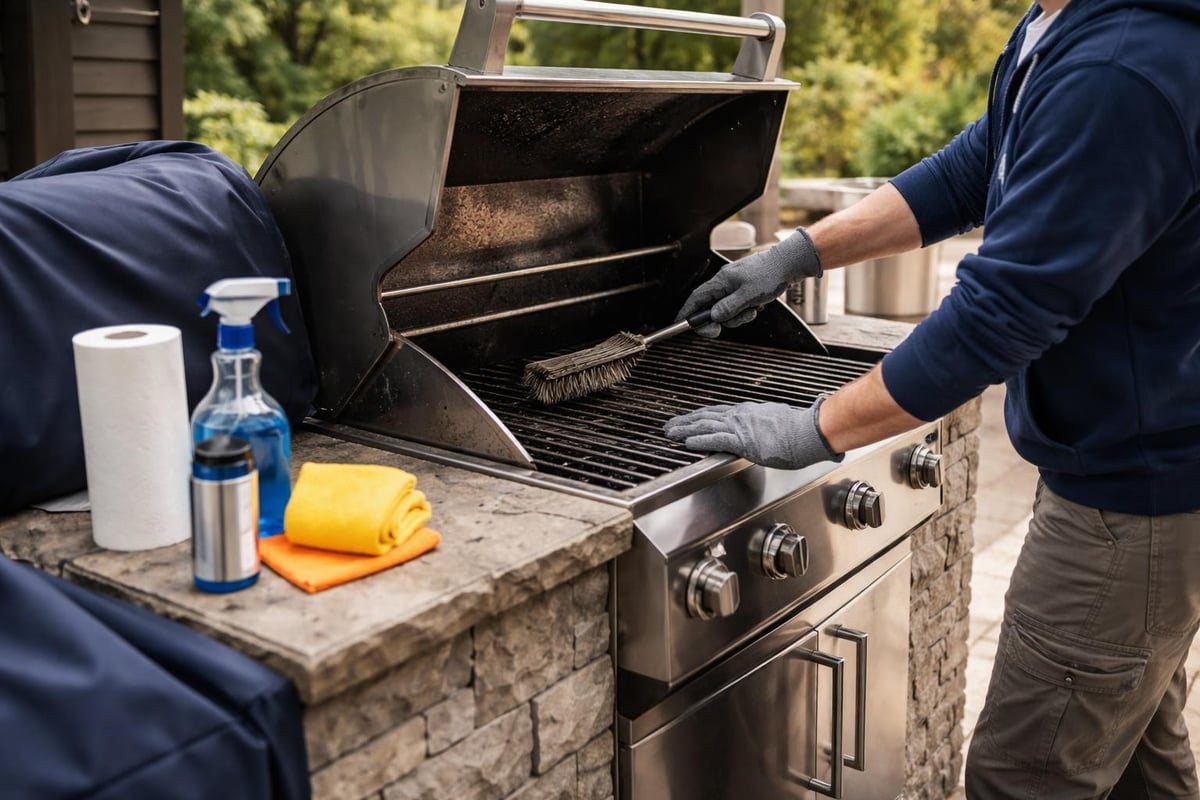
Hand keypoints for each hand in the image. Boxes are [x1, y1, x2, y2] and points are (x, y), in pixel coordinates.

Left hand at [663, 398, 840, 469]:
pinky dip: (699, 439)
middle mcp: (741, 416)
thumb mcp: (777, 422)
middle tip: (671, 425)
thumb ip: (765, 426)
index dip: (701, 416)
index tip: (689, 418)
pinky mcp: (743, 440)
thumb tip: (765, 431)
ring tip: (671, 432)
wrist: (808, 430)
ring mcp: (740, 427)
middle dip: (687, 421)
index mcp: (748, 413)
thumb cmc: (798, 429)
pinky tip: (687, 442)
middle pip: (707, 416)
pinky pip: (716, 439)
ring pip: (706, 425)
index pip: (719, 413)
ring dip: (686, 429)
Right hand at [678, 227, 822, 336]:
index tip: (681, 324)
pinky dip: (746, 311)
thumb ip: (728, 307)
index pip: (696, 298)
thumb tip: (714, 316)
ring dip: (738, 316)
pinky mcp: (744, 289)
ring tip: (752, 310)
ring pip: (726, 310)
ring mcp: (734, 286)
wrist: (788, 264)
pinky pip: (737, 306)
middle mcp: (724, 283)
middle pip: (711, 308)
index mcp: (721, 281)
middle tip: (728, 325)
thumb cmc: (770, 274)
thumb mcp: (748, 295)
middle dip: (721, 319)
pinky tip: (756, 305)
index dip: (687, 312)